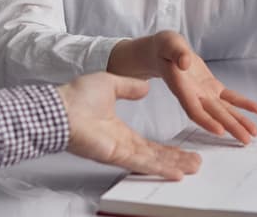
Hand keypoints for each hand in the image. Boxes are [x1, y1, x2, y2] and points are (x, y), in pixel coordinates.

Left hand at [57, 72, 201, 179]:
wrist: (60, 107)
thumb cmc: (76, 96)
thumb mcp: (109, 84)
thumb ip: (128, 87)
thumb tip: (144, 87)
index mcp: (118, 130)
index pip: (148, 143)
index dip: (166, 148)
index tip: (183, 148)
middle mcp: (120, 144)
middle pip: (154, 156)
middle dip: (176, 159)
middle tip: (196, 163)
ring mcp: (118, 151)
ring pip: (152, 161)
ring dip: (174, 165)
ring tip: (194, 167)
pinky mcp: (114, 155)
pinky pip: (141, 163)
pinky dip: (160, 168)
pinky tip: (175, 173)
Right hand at [109, 31, 256, 143]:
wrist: (165, 52)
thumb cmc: (165, 48)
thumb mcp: (169, 44)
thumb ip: (177, 53)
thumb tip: (185, 61)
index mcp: (181, 88)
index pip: (193, 109)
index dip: (206, 121)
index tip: (220, 131)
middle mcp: (194, 95)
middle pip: (213, 115)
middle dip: (230, 127)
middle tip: (245, 140)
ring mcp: (204, 93)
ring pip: (224, 110)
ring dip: (239, 121)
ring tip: (254, 133)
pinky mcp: (212, 87)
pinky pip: (229, 97)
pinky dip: (243, 104)